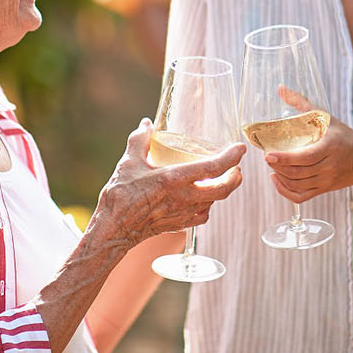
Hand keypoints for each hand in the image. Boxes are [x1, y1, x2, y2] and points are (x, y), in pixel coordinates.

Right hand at [93, 119, 244, 246]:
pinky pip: (202, 216)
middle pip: (223, 189)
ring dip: (221, 191)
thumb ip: (140, 139)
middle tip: (236, 168)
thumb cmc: (120, 195)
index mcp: (174, 179)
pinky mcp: (179, 225)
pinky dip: (207, 206)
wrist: (113, 228)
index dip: (230, 157)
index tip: (239, 149)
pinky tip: (202, 200)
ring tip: (220, 180)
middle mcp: (184, 197)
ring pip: (214, 203)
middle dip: (235, 178)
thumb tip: (147, 123)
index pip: (213, 168)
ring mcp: (183, 213)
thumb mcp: (129, 162)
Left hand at [263, 87, 352, 203]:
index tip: (268, 154)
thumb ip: (302, 104)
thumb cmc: (344, 136)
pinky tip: (277, 180)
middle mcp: (329, 167)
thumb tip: (280, 88)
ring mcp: (326, 181)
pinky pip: (301, 196)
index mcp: (331, 147)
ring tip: (272, 165)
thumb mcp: (327, 118)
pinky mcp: (324, 190)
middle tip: (267, 157)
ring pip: (297, 185)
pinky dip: (286, 192)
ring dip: (280, 177)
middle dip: (278, 167)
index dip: (286, 158)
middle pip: (298, 173)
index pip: (306, 157)